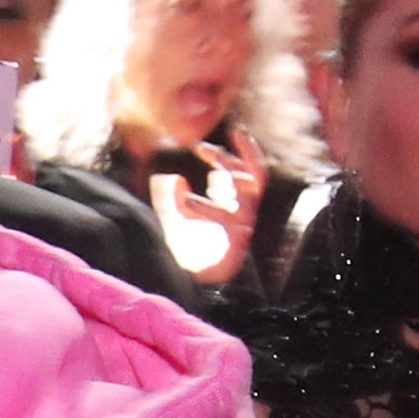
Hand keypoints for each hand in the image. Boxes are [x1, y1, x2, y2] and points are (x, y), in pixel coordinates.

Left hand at [149, 138, 266, 280]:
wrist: (193, 285)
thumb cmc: (187, 253)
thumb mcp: (172, 220)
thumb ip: (170, 199)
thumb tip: (175, 179)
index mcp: (233, 202)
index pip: (246, 169)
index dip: (243, 149)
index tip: (227, 133)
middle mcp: (243, 210)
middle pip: (249, 175)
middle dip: (228, 157)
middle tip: (202, 148)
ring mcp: (243, 225)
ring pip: (249, 191)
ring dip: (228, 175)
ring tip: (203, 170)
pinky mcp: (238, 241)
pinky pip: (228, 219)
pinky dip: (208, 208)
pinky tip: (188, 201)